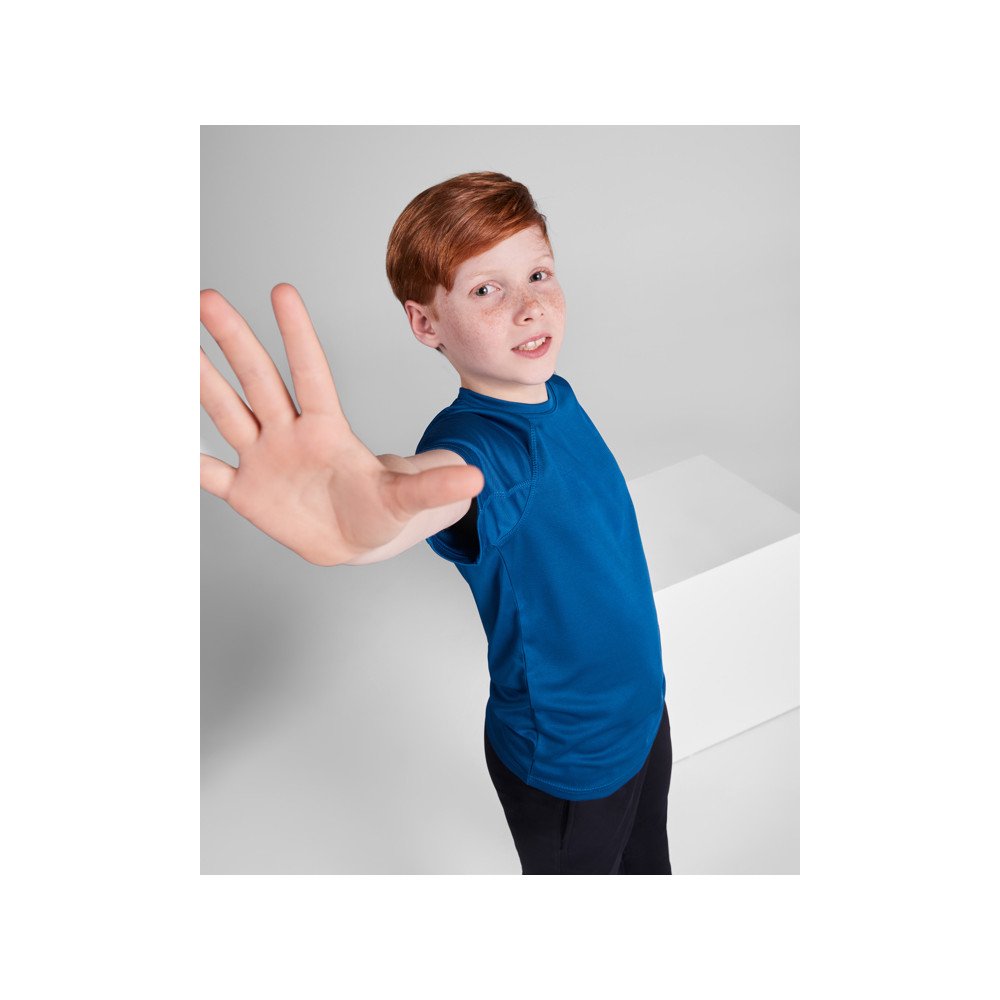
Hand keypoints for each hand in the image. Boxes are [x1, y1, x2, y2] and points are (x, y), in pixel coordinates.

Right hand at [200, 284, 483, 565]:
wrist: (356, 538)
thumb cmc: (381, 509)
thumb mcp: (408, 500)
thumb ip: (433, 487)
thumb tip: (477, 477)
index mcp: (328, 429)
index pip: (311, 373)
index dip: (297, 336)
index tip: (282, 290)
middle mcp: (290, 433)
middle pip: (259, 380)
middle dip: (235, 342)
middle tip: (207, 299)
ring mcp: (265, 459)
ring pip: (228, 413)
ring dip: (201, 383)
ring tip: (172, 347)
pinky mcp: (247, 492)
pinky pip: (210, 474)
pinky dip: (188, 462)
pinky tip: (159, 439)